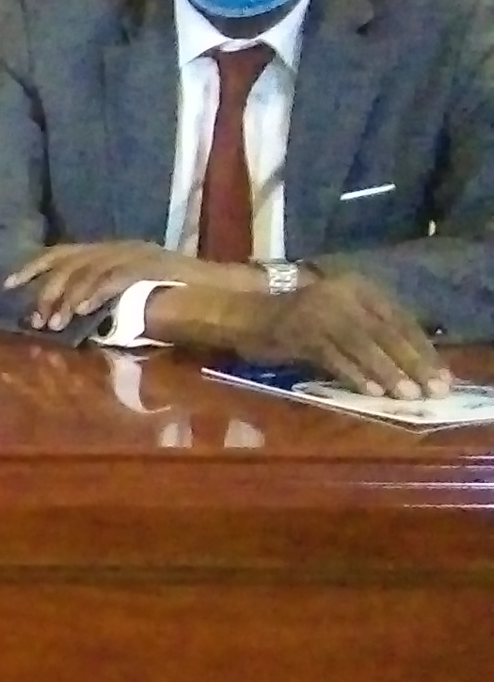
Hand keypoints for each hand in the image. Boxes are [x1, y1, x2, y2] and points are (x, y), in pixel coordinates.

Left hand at [4, 241, 252, 331]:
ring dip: (67, 299)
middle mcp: (117, 246)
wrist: (215, 287)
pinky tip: (82, 311)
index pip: (61, 252)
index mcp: (109, 249)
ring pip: (88, 271)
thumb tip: (66, 312)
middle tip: (35, 318)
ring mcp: (134, 254)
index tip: (6, 285)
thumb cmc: (170, 293)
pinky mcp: (150, 266)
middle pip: (70, 263)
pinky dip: (96, 294)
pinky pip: (116, 278)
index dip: (32, 267)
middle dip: (47, 291)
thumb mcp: (129, 288)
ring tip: (55, 322)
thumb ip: (99, 294)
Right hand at [216, 271, 451, 400]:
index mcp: (358, 286)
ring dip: (387, 372)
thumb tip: (412, 363)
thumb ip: (370, 330)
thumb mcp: (339, 315)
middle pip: (387, 332)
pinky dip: (354, 374)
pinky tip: (370, 392)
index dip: (422, 349)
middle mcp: (342, 293)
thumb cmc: (296, 319)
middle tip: (432, 390)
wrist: (241, 311)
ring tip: (406, 395)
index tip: (441, 374)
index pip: (401, 319)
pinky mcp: (298, 330)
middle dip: (412, 363)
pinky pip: (334, 355)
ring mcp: (319, 311)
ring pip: (363, 344)